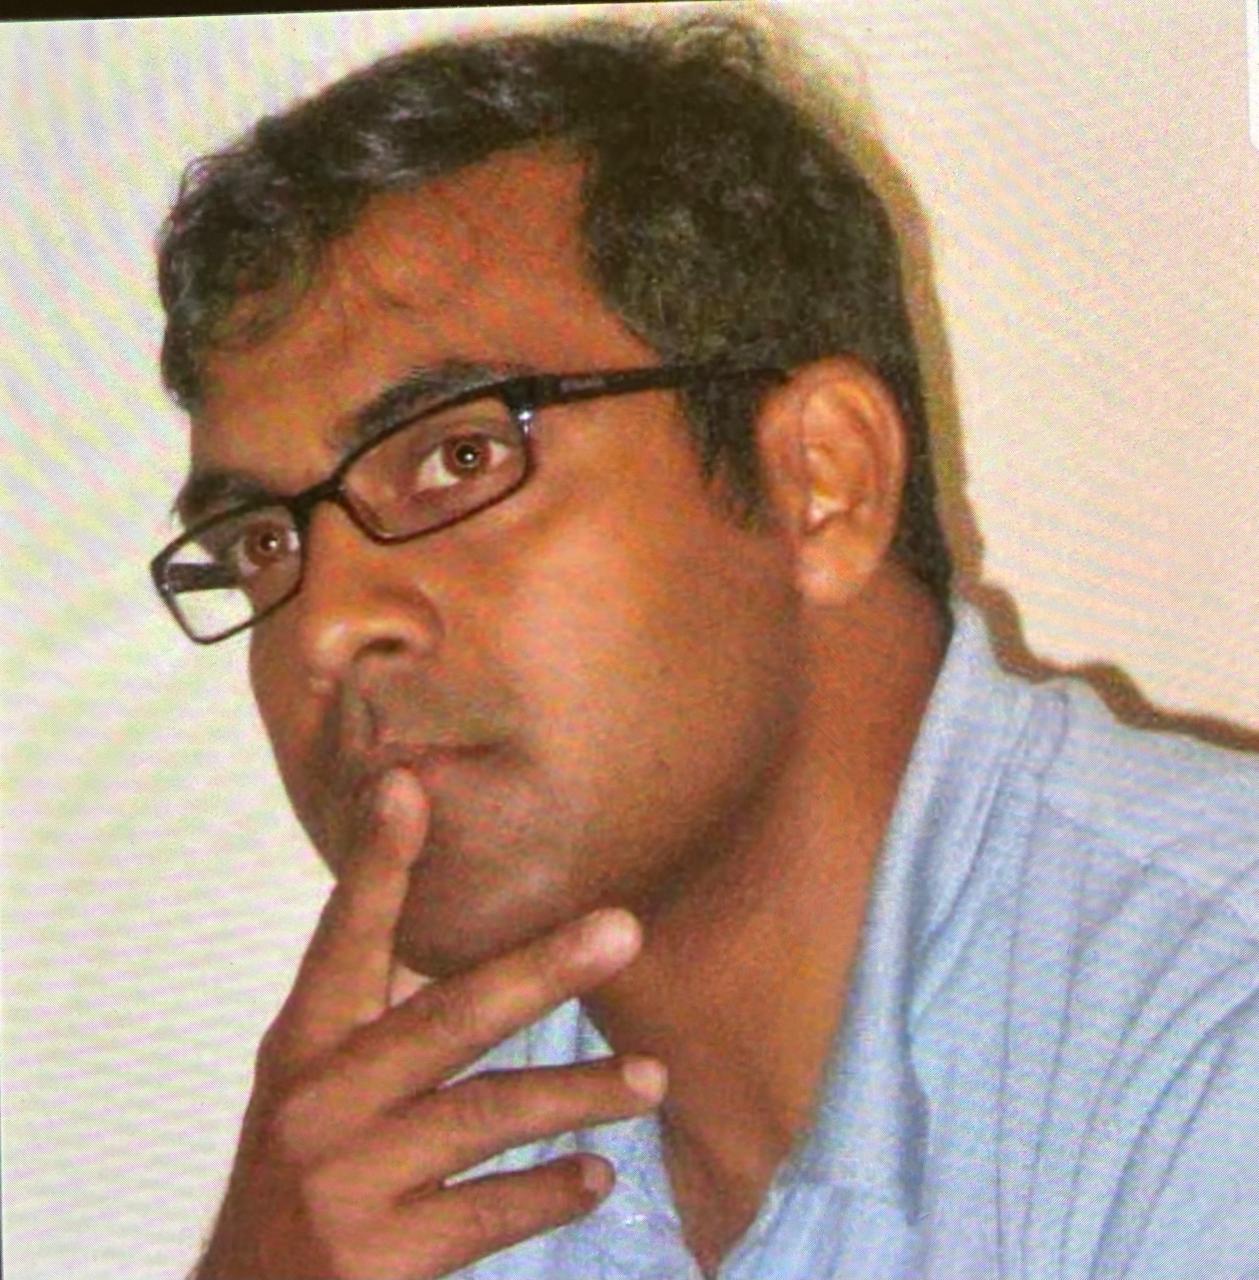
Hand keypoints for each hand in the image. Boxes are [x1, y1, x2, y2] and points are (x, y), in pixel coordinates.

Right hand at [193, 769, 664, 1278]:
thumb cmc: (304, 1173)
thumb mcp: (318, 1089)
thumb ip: (380, 1021)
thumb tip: (470, 938)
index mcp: (301, 1049)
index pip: (344, 941)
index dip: (377, 866)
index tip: (406, 785)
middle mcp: (317, 1104)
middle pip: (446, 1021)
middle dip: (541, 970)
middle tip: (624, 930)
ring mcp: (345, 1184)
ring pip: (484, 1115)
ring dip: (578, 1091)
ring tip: (652, 1078)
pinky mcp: (377, 1260)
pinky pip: (486, 1214)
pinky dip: (548, 1191)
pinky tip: (598, 1174)